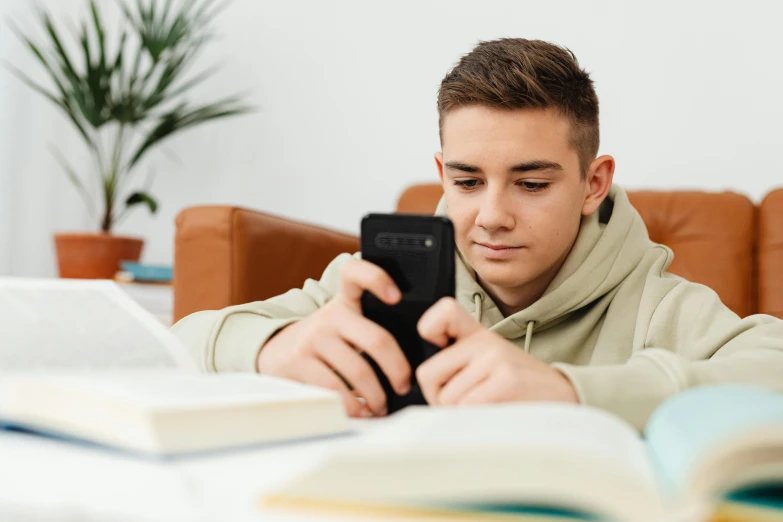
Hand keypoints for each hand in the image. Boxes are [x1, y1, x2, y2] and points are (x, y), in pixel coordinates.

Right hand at [257, 257, 411, 417]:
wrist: (276, 352)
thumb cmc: (326, 341)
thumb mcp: (344, 324)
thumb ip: (370, 327)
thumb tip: (416, 353)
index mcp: (345, 301)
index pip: (356, 274)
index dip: (377, 278)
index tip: (397, 296)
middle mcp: (330, 315)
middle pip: (376, 340)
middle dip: (398, 370)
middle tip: (404, 386)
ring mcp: (313, 338)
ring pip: (359, 371)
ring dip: (377, 396)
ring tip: (382, 406)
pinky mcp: (299, 362)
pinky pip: (336, 389)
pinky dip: (353, 406)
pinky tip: (361, 411)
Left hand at [416, 298, 577, 405]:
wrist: (564, 398)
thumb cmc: (519, 388)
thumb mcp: (489, 364)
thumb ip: (458, 365)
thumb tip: (422, 383)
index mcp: (478, 335)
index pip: (445, 312)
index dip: (429, 328)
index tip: (438, 346)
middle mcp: (484, 342)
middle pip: (429, 373)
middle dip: (438, 398)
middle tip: (463, 403)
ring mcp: (495, 359)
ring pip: (446, 398)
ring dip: (458, 415)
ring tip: (485, 411)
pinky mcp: (506, 380)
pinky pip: (466, 408)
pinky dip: (472, 422)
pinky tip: (493, 417)